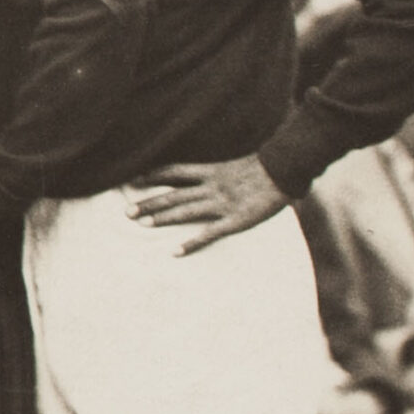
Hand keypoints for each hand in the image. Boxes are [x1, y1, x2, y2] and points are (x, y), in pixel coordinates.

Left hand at [130, 156, 287, 254]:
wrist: (288, 169)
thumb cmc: (268, 167)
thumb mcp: (238, 163)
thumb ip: (221, 169)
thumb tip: (210, 172)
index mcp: (212, 171)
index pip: (175, 172)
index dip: (153, 176)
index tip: (132, 180)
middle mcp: (212, 187)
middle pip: (174, 195)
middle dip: (149, 202)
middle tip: (126, 211)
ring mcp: (222, 204)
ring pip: (185, 212)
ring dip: (162, 219)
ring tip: (141, 224)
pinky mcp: (235, 220)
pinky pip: (209, 233)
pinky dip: (191, 242)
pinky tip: (175, 251)